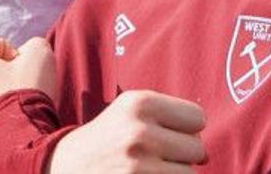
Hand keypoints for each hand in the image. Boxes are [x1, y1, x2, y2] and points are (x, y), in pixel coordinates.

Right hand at [49, 90, 205, 173]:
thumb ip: (167, 114)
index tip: (166, 133)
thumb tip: (206, 145)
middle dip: (181, 156)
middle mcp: (140, 131)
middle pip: (199, 149)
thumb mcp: (128, 111)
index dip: (185, 129)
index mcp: (139, 102)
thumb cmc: (107, 139)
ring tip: (147, 170)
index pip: (198, 117)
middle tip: (153, 155)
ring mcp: (139, 165)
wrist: (64, 166)